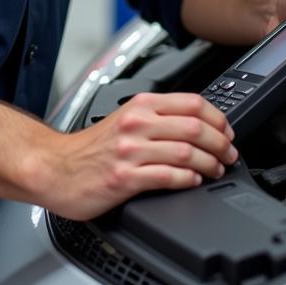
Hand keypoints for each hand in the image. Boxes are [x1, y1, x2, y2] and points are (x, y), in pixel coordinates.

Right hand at [44, 93, 237, 219]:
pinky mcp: (125, 178)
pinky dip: (187, 179)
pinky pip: (167, 176)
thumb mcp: (125, 118)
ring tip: (217, 170)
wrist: (56, 168)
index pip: (192, 103)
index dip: (218, 118)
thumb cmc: (91, 148)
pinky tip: (194, 181)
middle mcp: (137, 124)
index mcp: (141, 105)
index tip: (228, 131)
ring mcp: (131, 151)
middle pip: (194, 127)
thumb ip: (157, 116)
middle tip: (230, 154)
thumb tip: (195, 123)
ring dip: (210, 163)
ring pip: (186, 152)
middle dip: (220, 143)